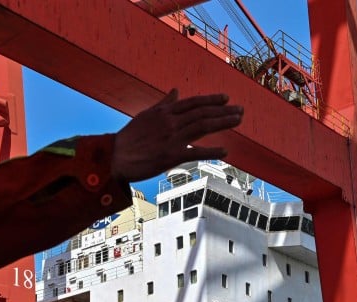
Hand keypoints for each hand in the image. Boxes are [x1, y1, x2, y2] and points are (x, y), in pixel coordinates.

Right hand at [111, 89, 242, 182]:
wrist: (115, 157)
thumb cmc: (128, 138)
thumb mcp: (146, 115)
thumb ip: (164, 103)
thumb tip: (175, 90)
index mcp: (165, 112)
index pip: (194, 102)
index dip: (212, 100)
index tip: (226, 98)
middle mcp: (171, 122)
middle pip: (203, 113)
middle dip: (224, 111)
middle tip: (241, 111)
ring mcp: (172, 138)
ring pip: (203, 127)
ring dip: (223, 123)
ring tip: (238, 120)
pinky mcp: (171, 156)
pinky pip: (196, 152)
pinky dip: (212, 151)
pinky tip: (226, 151)